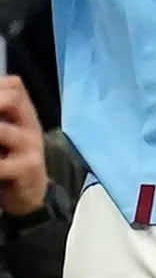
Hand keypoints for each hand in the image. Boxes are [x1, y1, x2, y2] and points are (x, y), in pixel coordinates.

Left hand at [0, 77, 47, 216]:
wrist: (31, 193)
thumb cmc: (11, 159)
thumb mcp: (7, 135)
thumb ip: (2, 117)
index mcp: (24, 113)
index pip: (14, 85)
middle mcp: (30, 124)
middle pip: (13, 98)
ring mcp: (31, 145)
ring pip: (3, 131)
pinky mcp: (28, 167)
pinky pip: (2, 165)